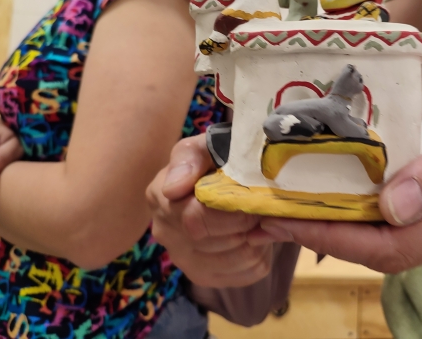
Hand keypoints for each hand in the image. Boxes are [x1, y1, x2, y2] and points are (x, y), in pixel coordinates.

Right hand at [146, 134, 272, 287]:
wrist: (231, 178)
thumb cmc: (217, 158)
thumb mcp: (206, 145)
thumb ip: (190, 158)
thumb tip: (174, 189)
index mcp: (160, 196)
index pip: (195, 217)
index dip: (232, 208)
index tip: (251, 192)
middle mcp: (165, 232)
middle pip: (214, 240)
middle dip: (245, 221)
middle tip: (261, 203)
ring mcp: (184, 258)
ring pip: (235, 258)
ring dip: (256, 236)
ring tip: (259, 216)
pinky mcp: (208, 276)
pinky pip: (247, 271)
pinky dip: (261, 252)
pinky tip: (256, 234)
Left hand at [256, 71, 421, 272]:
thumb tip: (394, 206)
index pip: (390, 245)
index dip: (332, 235)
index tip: (281, 219)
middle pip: (382, 244)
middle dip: (322, 230)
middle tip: (267, 210)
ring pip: (391, 231)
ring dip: (340, 218)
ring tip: (290, 199)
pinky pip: (405, 212)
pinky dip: (366, 203)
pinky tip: (341, 185)